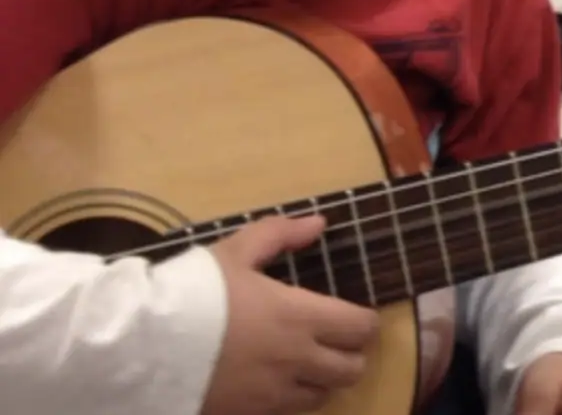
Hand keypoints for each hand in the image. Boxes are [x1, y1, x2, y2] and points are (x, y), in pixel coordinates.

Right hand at [200, 216, 379, 414]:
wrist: (139, 348)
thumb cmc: (191, 294)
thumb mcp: (234, 252)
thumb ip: (279, 235)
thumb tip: (319, 223)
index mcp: (301, 317)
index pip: (361, 328)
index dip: (364, 322)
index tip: (353, 316)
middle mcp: (296, 360)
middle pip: (352, 370)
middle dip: (350, 356)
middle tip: (335, 345)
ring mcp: (272, 395)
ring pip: (322, 397)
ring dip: (321, 382)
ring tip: (305, 367)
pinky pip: (285, 414)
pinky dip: (288, 402)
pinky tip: (271, 386)